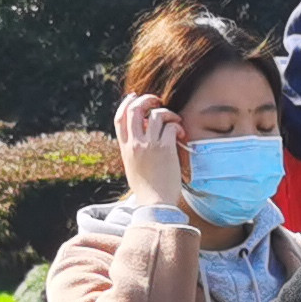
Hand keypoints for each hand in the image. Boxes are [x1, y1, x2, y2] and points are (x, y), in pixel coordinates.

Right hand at [115, 91, 189, 210]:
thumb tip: (143, 131)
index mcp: (125, 148)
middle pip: (135, 109)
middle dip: (147, 100)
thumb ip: (134, 148)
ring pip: (156, 115)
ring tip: (175, 121)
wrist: (155, 204)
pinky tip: (181, 134)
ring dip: (167, 113)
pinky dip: (177, 126)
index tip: (134, 97)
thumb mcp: (133, 166)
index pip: (119, 118)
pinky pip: (170, 126)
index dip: (126, 103)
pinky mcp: (165, 149)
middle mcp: (135, 144)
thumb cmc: (147, 189)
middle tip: (158, 102)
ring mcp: (149, 146)